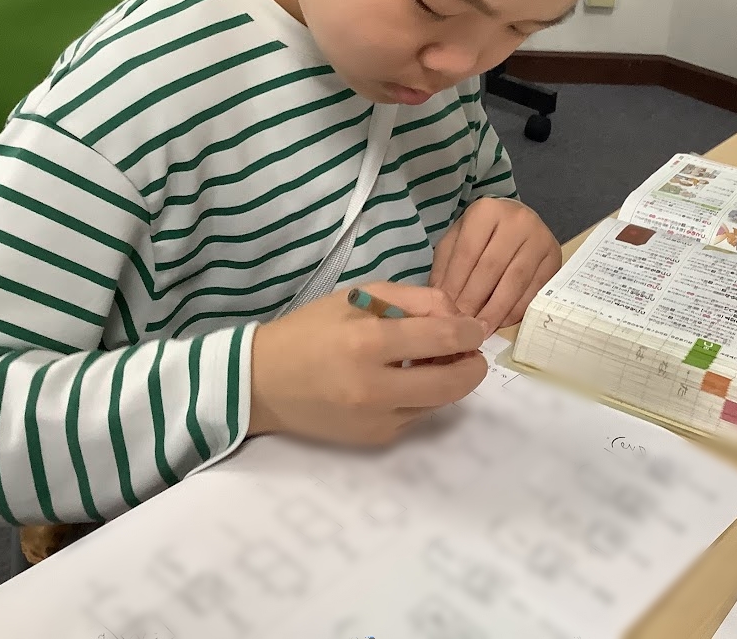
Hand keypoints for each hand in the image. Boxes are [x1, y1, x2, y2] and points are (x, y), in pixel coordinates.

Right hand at [248, 282, 487, 444]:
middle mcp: (374, 387)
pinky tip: (407, 379)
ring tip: (435, 361)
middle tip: (471, 352)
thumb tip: (457, 317)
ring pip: (440, 403)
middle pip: (452, 383)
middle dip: (473, 365)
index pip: (442, 339)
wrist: (262, 383)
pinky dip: (423, 396)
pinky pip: (418, 416)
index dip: (470, 332)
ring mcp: (375, 420)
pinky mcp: (375, 439)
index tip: (474, 327)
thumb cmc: (311, 331)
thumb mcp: (359, 297)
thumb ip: (415, 300)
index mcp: (366, 343)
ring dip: (450, 381)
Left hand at [429, 198, 560, 333]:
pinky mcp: (555, 258)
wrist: (517, 221)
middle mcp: (517, 220)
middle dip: (474, 301)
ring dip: (496, 310)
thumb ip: (446, 266)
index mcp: (486, 211)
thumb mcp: (458, 239)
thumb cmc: (482, 233)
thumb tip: (441, 301)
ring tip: (480, 329)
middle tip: (463, 326)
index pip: (467, 253)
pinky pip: (534, 290)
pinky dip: (516, 310)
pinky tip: (501, 322)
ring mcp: (540, 238)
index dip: (456, 285)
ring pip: (515, 281)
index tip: (446, 312)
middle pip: (491, 267)